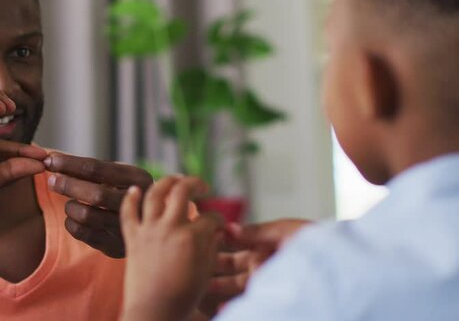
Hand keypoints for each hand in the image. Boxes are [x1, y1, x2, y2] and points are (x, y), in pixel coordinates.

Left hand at [44, 153, 152, 257]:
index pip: (98, 169)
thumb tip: (53, 158)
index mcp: (137, 178)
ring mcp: (125, 226)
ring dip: (71, 206)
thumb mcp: (117, 175)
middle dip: (68, 185)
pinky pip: (82, 233)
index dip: (70, 164)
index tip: (51, 160)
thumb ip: (89, 169)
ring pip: (86, 216)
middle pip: (95, 194)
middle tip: (52, 180)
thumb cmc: (124, 191)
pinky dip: (71, 222)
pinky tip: (74, 217)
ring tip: (70, 202)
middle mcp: (136, 203)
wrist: (149, 223)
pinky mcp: (113, 246)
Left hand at [120, 177, 225, 320]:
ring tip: (175, 179)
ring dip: (166, 181)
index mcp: (192, 237)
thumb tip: (215, 230)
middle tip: (202, 186)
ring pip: (155, 193)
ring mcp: (148, 230)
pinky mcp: (132, 238)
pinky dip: (130, 198)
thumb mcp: (205, 271)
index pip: (210, 217)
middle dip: (196, 183)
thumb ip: (211, 246)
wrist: (153, 312)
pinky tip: (134, 188)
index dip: (218, 218)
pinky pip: (127, 213)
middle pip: (182, 190)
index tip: (219, 222)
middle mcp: (170, 227)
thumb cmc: (182, 297)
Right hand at [196, 219, 310, 317]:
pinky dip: (234, 304)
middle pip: (232, 267)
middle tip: (191, 270)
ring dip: (219, 287)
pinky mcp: (273, 297)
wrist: (344, 264)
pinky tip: (222, 307)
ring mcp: (269, 282)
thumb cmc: (318, 243)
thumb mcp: (285, 230)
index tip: (197, 244)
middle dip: (213, 268)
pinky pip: (250, 301)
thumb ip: (255, 232)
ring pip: (237, 285)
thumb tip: (228, 228)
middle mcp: (265, 264)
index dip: (216, 245)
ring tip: (200, 289)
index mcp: (266, 245)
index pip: (235, 245)